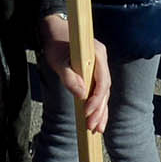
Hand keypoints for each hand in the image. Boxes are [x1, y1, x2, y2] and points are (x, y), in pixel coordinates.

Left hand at [41, 15, 111, 133]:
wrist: (55, 32)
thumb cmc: (55, 44)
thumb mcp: (58, 60)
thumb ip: (69, 77)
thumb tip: (82, 95)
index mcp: (97, 54)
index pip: (102, 81)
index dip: (96, 99)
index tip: (87, 112)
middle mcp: (102, 61)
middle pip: (105, 89)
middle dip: (99, 110)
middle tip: (93, 127)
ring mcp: (100, 67)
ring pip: (104, 93)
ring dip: (101, 111)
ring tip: (97, 129)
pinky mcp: (95, 73)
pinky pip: (99, 91)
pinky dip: (98, 106)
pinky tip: (97, 120)